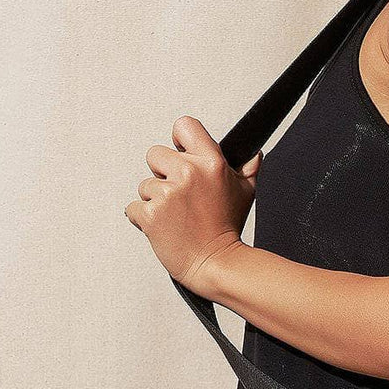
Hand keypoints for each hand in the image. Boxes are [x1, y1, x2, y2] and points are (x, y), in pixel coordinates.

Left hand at [124, 116, 261, 294]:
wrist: (216, 263)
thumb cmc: (228, 229)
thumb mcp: (246, 193)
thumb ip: (248, 168)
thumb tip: (254, 155)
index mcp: (211, 163)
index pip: (184, 126)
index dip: (179, 140)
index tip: (180, 152)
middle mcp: (188, 173)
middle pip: (155, 154)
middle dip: (162, 173)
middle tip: (179, 195)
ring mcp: (167, 194)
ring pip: (144, 184)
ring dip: (154, 199)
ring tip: (176, 215)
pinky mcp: (150, 214)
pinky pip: (134, 207)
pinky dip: (144, 218)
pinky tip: (164, 226)